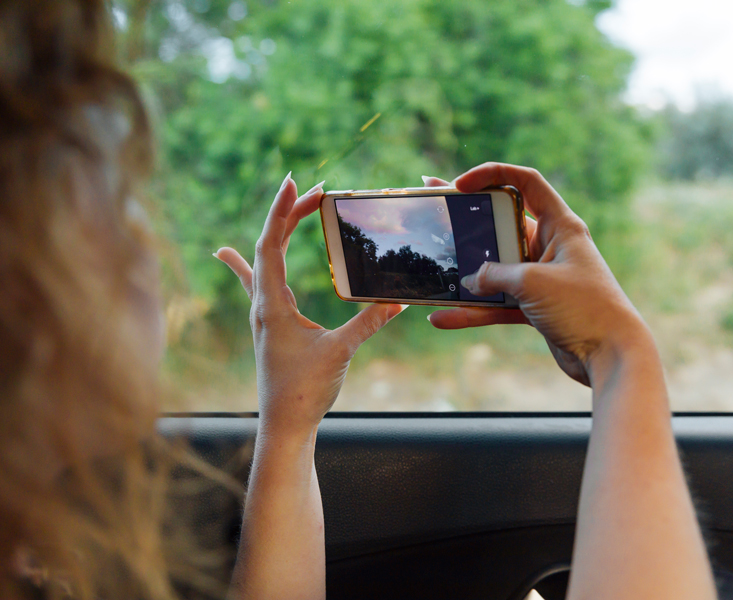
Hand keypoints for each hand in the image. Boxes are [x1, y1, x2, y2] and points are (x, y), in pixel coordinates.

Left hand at [215, 173, 403, 435]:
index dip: (282, 211)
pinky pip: (256, 281)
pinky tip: (227, 254)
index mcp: (270, 304)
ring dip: (276, 230)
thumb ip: (368, 323)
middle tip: (315, 190)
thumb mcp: (340, 352)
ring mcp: (263, 312)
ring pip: (261, 259)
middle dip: (289, 214)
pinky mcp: (270, 322)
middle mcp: (261, 303)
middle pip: (267, 244)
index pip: (270, 245)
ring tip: (286, 202)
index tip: (295, 182)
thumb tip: (400, 300)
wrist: (284, 425)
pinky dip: (247, 261)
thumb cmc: (304, 391)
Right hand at [427, 163, 647, 386]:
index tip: (460, 183)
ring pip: (496, 268)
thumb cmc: (583, 308)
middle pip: (502, 225)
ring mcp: (542, 277)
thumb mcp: (533, 283)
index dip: (493, 175)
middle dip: (468, 220)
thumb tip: (471, 279)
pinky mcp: (536, 306)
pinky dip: (474, 311)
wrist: (611, 356)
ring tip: (433, 263)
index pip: (526, 183)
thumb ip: (496, 275)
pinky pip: (498, 303)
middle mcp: (551, 247)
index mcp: (561, 226)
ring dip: (466, 271)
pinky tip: (444, 317)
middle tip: (435, 209)